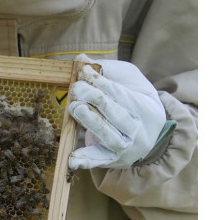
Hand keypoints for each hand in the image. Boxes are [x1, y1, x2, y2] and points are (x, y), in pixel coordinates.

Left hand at [67, 54, 170, 169]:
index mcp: (144, 107)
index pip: (120, 94)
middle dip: (94, 98)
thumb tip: (81, 59)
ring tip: (74, 107)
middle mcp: (137, 129)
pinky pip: (98, 161)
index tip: (84, 71)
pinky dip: (85, 160)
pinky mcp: (112, 160)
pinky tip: (72, 159)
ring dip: (89, 121)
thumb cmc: (133, 101)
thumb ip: (107, 70)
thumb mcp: (129, 82)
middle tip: (76, 88)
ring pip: (107, 135)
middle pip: (114, 113)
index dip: (101, 82)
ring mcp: (126, 147)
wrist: (148, 135)